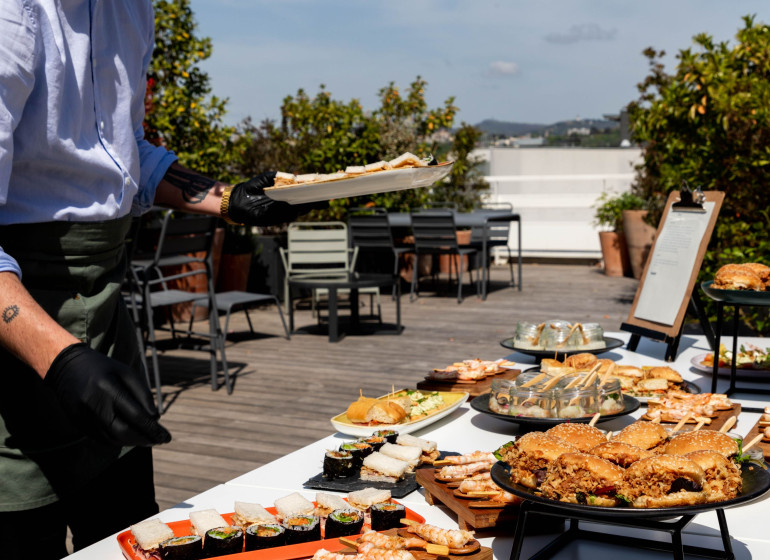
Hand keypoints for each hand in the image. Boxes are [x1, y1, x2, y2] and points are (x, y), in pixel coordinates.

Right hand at [45, 343, 171, 446]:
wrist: (66, 366)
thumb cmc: (102, 368)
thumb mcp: (126, 373)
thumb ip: (142, 394)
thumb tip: (155, 418)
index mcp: (108, 388)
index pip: (135, 416)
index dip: (152, 429)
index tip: (166, 437)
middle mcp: (94, 405)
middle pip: (122, 432)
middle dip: (143, 439)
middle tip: (157, 440)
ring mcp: (83, 416)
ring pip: (111, 439)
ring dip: (131, 442)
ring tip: (146, 439)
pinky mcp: (77, 423)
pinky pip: (100, 438)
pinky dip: (117, 440)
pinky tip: (128, 436)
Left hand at [228, 171, 326, 225]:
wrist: (238, 199)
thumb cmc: (255, 187)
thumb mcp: (269, 177)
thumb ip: (282, 177)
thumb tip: (296, 178)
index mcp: (290, 197)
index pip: (307, 197)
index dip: (318, 196)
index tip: (329, 193)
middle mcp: (288, 207)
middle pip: (306, 206)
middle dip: (316, 202)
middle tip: (326, 198)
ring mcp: (281, 214)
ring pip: (297, 211)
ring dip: (304, 206)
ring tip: (313, 200)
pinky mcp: (273, 219)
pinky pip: (283, 215)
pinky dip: (288, 209)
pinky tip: (293, 204)